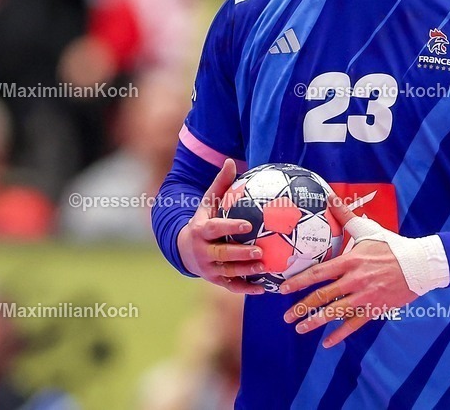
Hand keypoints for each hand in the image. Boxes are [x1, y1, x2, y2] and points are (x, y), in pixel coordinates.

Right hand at [177, 159, 265, 294]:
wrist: (184, 248)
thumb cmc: (204, 220)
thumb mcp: (208, 202)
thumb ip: (220, 184)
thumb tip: (230, 161)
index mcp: (201, 230)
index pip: (215, 229)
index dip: (230, 228)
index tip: (248, 225)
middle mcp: (202, 251)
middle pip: (222, 254)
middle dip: (240, 254)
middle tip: (260, 251)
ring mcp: (208, 268)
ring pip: (228, 272)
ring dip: (246, 271)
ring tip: (264, 267)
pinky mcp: (215, 281)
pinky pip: (232, 286)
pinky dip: (247, 288)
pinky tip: (264, 287)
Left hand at [280, 195, 416, 347]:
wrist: (420, 265)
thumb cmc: (392, 246)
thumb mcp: (368, 229)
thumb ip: (346, 216)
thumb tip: (330, 196)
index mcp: (351, 261)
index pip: (319, 273)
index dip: (299, 282)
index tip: (283, 289)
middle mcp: (355, 280)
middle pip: (323, 296)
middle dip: (302, 307)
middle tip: (286, 316)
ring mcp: (365, 296)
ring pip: (335, 312)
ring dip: (315, 322)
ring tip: (300, 329)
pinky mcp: (376, 308)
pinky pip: (354, 324)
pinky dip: (340, 334)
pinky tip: (327, 343)